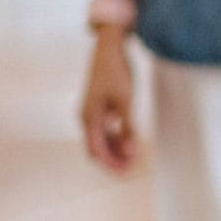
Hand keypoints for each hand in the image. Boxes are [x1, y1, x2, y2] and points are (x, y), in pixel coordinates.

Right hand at [79, 31, 137, 174]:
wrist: (109, 47)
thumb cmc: (116, 71)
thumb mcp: (126, 100)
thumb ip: (127, 126)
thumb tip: (131, 150)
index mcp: (89, 117)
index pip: (96, 151)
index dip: (110, 164)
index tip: (126, 173)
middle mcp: (86, 117)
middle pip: (97, 147)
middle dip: (113, 160)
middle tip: (131, 169)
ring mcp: (92, 111)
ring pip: (101, 138)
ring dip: (115, 149)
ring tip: (133, 156)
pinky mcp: (99, 105)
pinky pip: (105, 128)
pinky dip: (116, 136)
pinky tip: (130, 139)